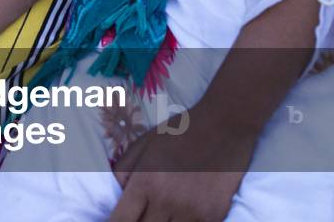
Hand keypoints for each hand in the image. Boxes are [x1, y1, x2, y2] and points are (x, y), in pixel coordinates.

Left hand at [107, 104, 256, 221]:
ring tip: (160, 213)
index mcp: (145, 182)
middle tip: (137, 215)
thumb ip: (124, 170)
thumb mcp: (143, 143)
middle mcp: (167, 202)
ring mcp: (193, 213)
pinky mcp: (214, 218)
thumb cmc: (179, 131)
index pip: (121, 220)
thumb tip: (117, 195)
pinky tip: (178, 215)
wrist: (223, 127)